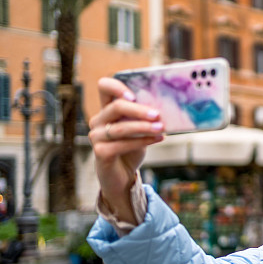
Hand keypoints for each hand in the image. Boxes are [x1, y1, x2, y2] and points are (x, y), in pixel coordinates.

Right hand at [89, 77, 163, 221]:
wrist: (122, 176)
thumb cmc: (131, 149)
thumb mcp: (139, 130)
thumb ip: (144, 117)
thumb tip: (166, 107)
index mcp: (107, 110)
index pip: (104, 87)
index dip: (116, 87)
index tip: (134, 95)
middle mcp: (98, 121)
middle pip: (116, 107)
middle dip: (139, 110)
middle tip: (158, 114)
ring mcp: (96, 136)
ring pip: (121, 128)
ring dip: (144, 127)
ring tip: (161, 128)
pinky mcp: (100, 152)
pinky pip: (122, 144)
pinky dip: (142, 141)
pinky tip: (157, 139)